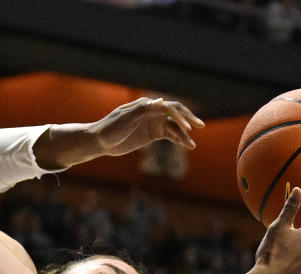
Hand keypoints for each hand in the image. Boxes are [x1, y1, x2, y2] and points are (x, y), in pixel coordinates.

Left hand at [90, 97, 205, 154]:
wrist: (100, 141)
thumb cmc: (110, 127)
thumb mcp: (125, 118)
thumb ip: (143, 109)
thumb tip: (161, 101)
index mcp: (146, 105)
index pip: (168, 107)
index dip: (179, 116)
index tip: (187, 127)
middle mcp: (152, 111)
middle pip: (175, 113)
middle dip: (188, 119)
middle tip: (200, 126)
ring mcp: (153, 122)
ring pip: (174, 126)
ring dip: (184, 134)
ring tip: (192, 145)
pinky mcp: (153, 134)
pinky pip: (170, 135)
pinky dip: (179, 139)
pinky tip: (187, 145)